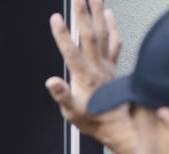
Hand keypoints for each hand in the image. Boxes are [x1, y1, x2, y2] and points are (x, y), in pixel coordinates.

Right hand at [46, 0, 135, 153]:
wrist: (116, 125)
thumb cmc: (92, 119)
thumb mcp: (71, 112)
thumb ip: (62, 95)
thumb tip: (51, 81)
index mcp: (84, 77)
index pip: (71, 51)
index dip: (62, 34)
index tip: (55, 19)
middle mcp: (97, 66)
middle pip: (90, 35)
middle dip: (82, 14)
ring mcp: (107, 64)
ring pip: (103, 33)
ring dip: (98, 13)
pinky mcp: (113, 65)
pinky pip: (115, 41)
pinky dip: (112, 26)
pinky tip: (109, 14)